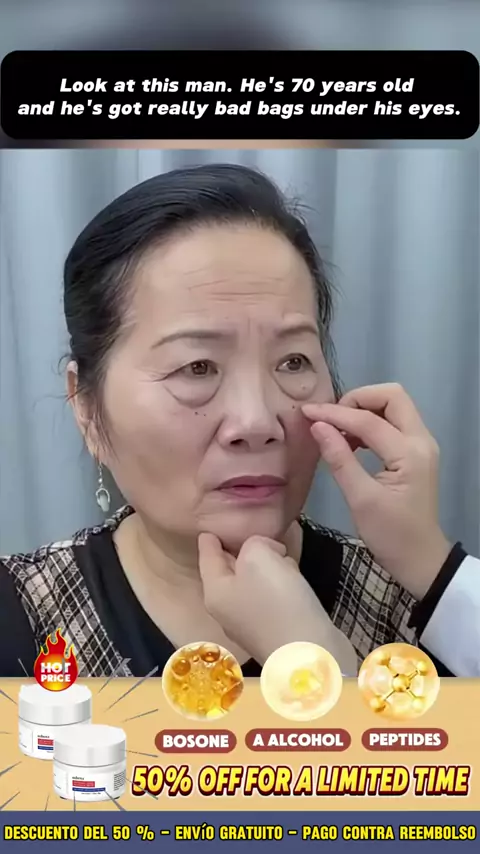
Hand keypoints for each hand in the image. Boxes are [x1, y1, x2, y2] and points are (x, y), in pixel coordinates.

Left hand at [198, 533, 357, 673]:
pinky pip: (273, 596)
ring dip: (268, 567)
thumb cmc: (276, 601)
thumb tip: (268, 553)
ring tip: (281, 556)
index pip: (207, 555)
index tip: (211, 527)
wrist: (309, 655)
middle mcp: (228, 609)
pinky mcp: (276, 630)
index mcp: (215, 592)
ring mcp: (252, 623)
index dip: (211, 537)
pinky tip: (294, 580)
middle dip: (243, 550)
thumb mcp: (258, 556)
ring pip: (254, 581)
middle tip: (256, 534)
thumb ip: (254, 543)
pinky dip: (282, 584)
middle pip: (230, 569)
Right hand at [303, 383, 451, 599]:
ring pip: (393, 406)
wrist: (420, 559)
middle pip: (392, 396)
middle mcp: (421, 441)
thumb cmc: (391, 535)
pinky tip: (351, 441)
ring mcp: (421, 445)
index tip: (307, 414)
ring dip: (364, 410)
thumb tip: (317, 426)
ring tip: (337, 432)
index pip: (369, 420)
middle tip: (331, 420)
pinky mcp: (415, 452)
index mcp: (410, 454)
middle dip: (357, 400)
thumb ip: (339, 460)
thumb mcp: (361, 500)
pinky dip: (370, 422)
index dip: (335, 414)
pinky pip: (393, 422)